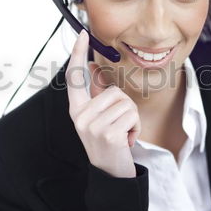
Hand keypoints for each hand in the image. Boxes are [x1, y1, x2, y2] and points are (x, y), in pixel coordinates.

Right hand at [66, 30, 140, 177]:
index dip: (77, 55)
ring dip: (131, 118)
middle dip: (125, 107)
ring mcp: (93, 126)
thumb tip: (96, 69)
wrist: (111, 174)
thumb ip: (97, 96)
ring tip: (123, 134)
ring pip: (125, 103)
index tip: (83, 35)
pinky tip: (127, 140)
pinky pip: (132, 116)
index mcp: (77, 110)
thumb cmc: (108, 143)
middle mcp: (81, 116)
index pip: (75, 78)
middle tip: (119, 126)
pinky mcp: (108, 134)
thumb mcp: (99, 119)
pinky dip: (135, 128)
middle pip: (114, 91)